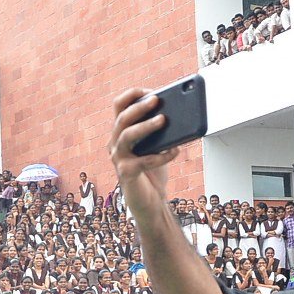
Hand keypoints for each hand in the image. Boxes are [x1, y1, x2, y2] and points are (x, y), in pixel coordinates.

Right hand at [107, 90, 180, 213]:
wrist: (150, 200)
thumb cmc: (153, 171)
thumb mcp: (157, 146)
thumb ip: (161, 131)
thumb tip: (179, 114)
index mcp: (121, 132)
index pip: (119, 106)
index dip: (132, 95)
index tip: (151, 92)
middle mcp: (115, 143)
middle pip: (122, 118)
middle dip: (139, 106)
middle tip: (157, 100)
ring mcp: (118, 158)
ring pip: (127, 135)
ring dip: (145, 126)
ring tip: (163, 120)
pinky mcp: (126, 173)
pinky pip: (144, 160)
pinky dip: (161, 155)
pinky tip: (174, 151)